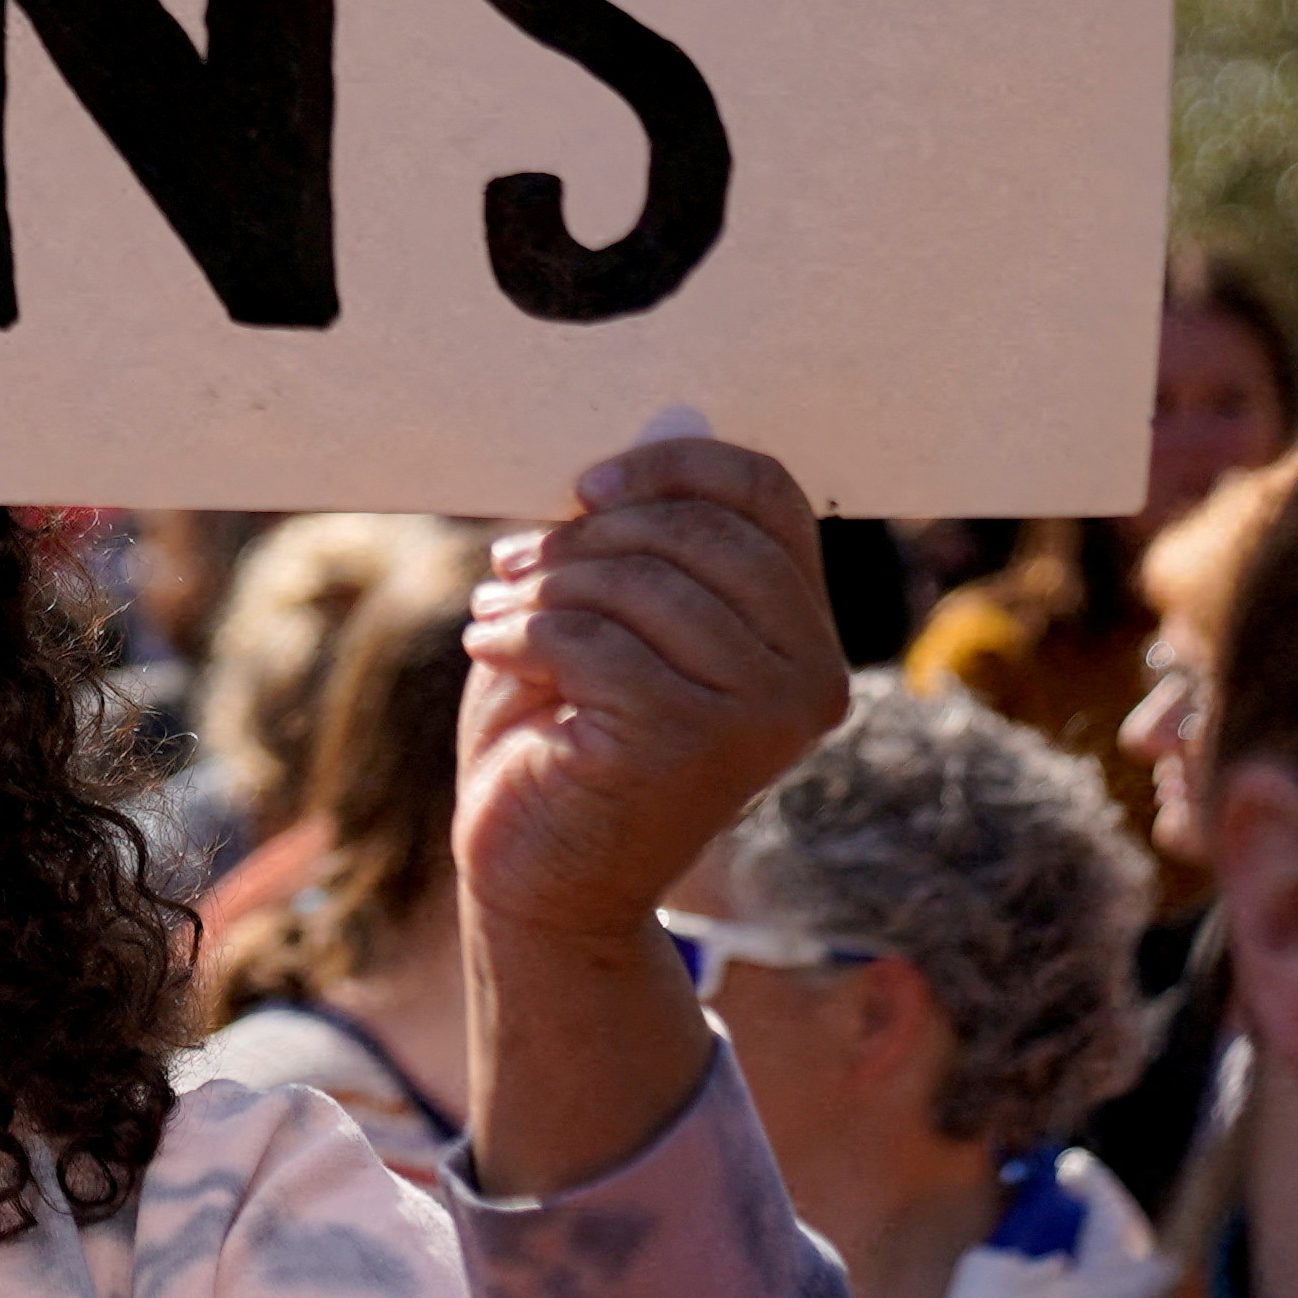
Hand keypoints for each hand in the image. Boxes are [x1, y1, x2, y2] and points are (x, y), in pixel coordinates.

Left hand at [446, 426, 848, 1193]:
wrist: (539, 878)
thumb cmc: (570, 738)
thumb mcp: (611, 619)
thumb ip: (641, 538)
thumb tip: (660, 419)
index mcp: (804, 635)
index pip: (768, 494)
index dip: (673, 463)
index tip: (586, 483)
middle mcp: (807, 678)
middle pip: (697, 530)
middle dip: (586, 536)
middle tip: (517, 561)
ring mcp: (757, 718)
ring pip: (638, 582)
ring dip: (545, 586)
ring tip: (498, 611)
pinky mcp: (686, 748)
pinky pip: (590, 641)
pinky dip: (521, 632)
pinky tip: (490, 646)